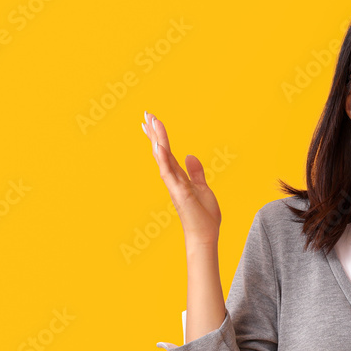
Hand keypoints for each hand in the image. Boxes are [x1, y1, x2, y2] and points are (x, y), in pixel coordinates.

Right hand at [143, 111, 220, 244]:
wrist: (204, 236)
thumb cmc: (203, 217)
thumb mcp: (203, 189)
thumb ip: (196, 172)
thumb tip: (190, 155)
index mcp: (179, 178)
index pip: (167, 153)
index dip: (160, 137)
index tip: (153, 121)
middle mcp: (173, 179)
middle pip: (161, 151)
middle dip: (154, 133)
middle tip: (146, 114)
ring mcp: (174, 185)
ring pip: (163, 157)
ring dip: (157, 139)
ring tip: (151, 121)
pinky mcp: (178, 191)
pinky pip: (168, 171)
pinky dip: (163, 157)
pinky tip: (159, 144)